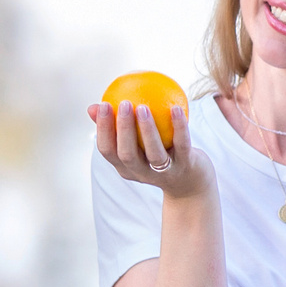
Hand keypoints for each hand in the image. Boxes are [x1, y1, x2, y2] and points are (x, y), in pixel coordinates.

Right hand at [88, 97, 210, 196]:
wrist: (191, 183)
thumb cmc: (158, 155)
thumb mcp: (136, 145)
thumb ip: (117, 127)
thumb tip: (94, 106)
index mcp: (126, 167)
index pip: (107, 151)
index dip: (102, 129)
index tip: (103, 105)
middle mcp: (142, 172)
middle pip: (127, 154)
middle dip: (123, 129)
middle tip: (124, 104)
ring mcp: (165, 171)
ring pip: (154, 153)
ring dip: (147, 130)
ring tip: (143, 107)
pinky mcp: (186, 165)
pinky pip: (182, 144)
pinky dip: (179, 126)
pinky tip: (176, 108)